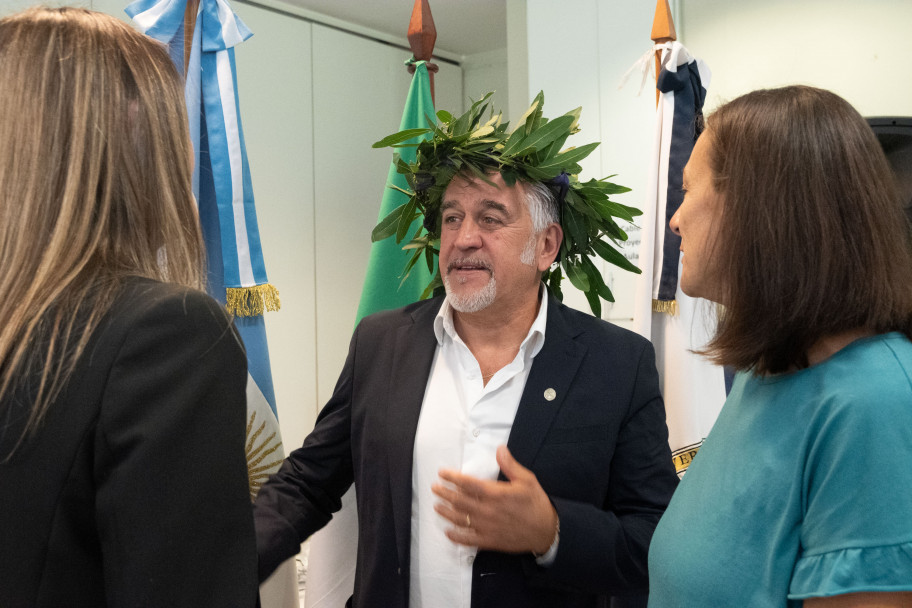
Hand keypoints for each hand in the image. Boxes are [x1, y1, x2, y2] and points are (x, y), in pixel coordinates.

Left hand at [431, 445, 557, 554]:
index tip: (442, 473)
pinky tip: (448, 532)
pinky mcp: (489, 540)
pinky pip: (468, 539)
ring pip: (460, 519)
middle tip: (435, 488)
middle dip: (445, 493)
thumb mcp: (527, 480)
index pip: (468, 484)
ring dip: (446, 512)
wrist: (546, 531)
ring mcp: (487, 527)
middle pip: (459, 501)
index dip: (453, 478)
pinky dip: (456, 536)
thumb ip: (510, 465)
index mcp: (496, 494)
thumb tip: (500, 449)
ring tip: (437, 506)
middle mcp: (488, 511)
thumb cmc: (536, 504)